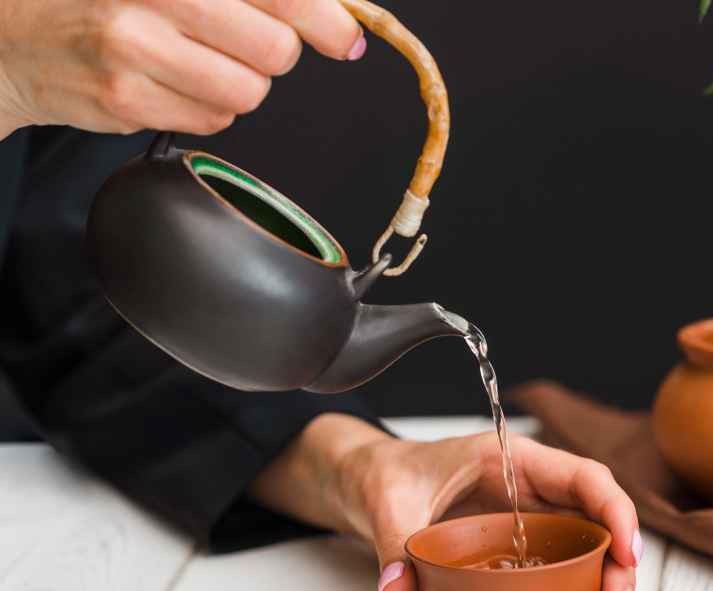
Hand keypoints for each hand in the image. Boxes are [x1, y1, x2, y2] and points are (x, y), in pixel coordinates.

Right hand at [0, 0, 364, 137]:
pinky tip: (169, 82)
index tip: (346, 36)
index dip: (326, 18)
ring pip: (248, 92)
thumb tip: (335, 13)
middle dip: (272, 52)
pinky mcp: (126, 99)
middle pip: (276, 50)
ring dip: (238, 83)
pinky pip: (213, 121)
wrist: (13, 31)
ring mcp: (135, 47)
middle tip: (240, 41)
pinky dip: (204, 108)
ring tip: (195, 59)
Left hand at [250, 414, 643, 590]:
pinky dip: (582, 590)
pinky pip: (564, 563)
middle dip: (618, 563)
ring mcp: (533, 517)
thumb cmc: (390, 476)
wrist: (374, 481)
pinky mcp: (523, 544)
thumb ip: (394, 540)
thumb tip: (396, 586)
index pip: (584, 477)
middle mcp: (535, 488)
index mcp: (515, 459)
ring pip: (589, 544)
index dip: (615, 510)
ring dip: (606, 582)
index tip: (626, 550)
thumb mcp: (388, 502)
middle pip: (597, 518)